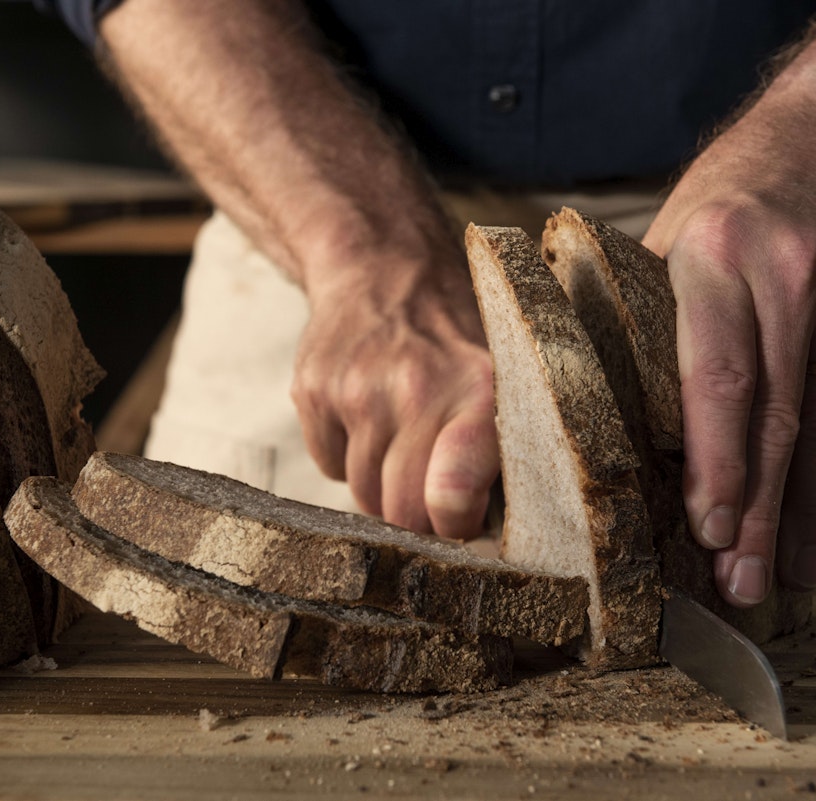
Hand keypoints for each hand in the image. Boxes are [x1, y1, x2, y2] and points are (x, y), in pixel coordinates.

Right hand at [290, 255, 498, 538]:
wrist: (385, 266)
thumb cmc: (456, 338)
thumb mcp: (503, 377)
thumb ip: (499, 453)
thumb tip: (492, 539)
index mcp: (478, 391)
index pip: (451, 495)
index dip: (454, 525)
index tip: (460, 518)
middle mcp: (416, 389)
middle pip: (402, 510)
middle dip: (417, 514)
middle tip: (430, 485)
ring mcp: (356, 391)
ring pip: (364, 493)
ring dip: (381, 481)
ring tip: (400, 434)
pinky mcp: (312, 391)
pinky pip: (329, 466)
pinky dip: (346, 455)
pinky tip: (365, 413)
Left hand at [642, 92, 815, 606]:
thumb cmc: (736, 192)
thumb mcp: (675, 230)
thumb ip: (647, 314)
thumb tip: (607, 410)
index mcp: (718, 252)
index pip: (720, 375)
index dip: (716, 460)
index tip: (708, 525)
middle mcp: (791, 273)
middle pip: (775, 414)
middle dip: (755, 509)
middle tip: (737, 583)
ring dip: (796, 512)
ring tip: (775, 578)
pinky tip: (815, 529)